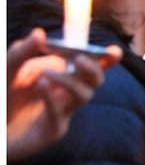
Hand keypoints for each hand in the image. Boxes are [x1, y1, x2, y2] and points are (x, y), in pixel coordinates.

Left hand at [7, 28, 122, 160]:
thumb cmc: (3, 97)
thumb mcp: (8, 69)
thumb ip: (22, 53)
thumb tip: (40, 33)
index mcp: (60, 76)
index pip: (90, 65)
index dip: (106, 59)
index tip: (114, 50)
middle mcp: (66, 94)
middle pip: (95, 81)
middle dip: (94, 69)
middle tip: (80, 59)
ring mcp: (62, 113)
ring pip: (84, 96)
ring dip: (71, 82)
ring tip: (46, 75)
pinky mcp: (52, 131)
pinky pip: (59, 115)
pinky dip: (52, 98)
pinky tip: (41, 84)